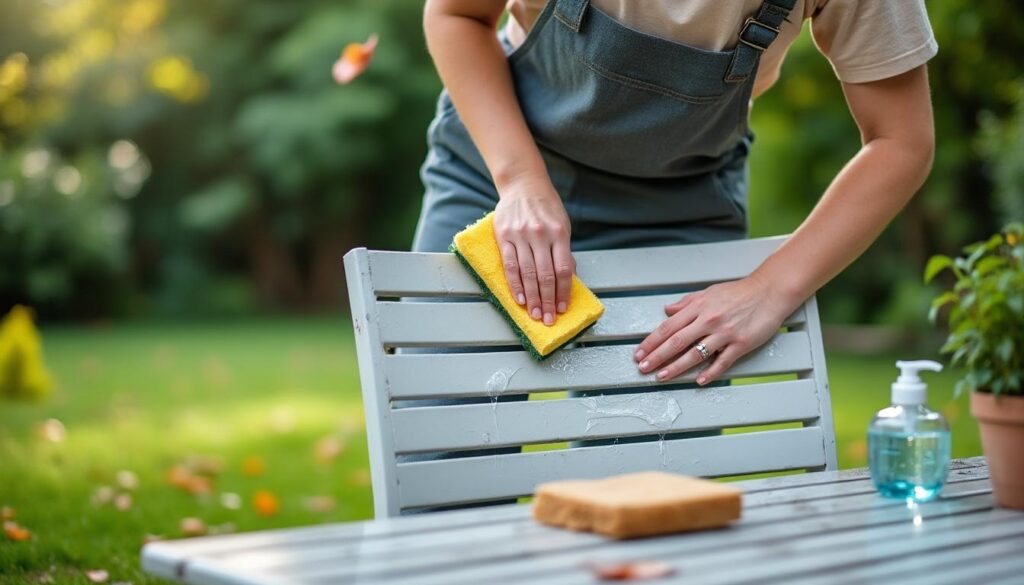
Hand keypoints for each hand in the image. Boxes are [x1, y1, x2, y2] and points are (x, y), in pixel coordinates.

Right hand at [493, 175, 572, 325]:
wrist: (523, 184)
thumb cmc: (546, 207)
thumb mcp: (563, 224)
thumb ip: (564, 250)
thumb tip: (568, 278)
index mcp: (559, 233)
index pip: (563, 269)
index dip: (563, 291)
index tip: (562, 308)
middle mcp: (540, 235)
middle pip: (545, 275)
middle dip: (547, 300)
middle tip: (548, 318)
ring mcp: (521, 236)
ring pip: (527, 273)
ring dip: (532, 297)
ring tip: (534, 313)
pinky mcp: (504, 236)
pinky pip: (510, 265)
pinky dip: (515, 284)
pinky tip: (519, 298)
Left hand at [633, 272, 800, 384]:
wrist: (769, 292)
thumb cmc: (739, 292)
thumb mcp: (708, 292)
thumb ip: (686, 303)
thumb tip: (667, 310)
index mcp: (698, 307)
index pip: (668, 327)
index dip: (651, 341)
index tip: (639, 353)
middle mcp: (708, 320)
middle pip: (676, 342)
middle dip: (657, 357)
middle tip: (643, 368)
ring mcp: (724, 333)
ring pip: (695, 354)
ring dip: (676, 367)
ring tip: (662, 376)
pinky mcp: (741, 344)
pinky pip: (722, 362)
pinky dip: (710, 372)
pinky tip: (699, 381)